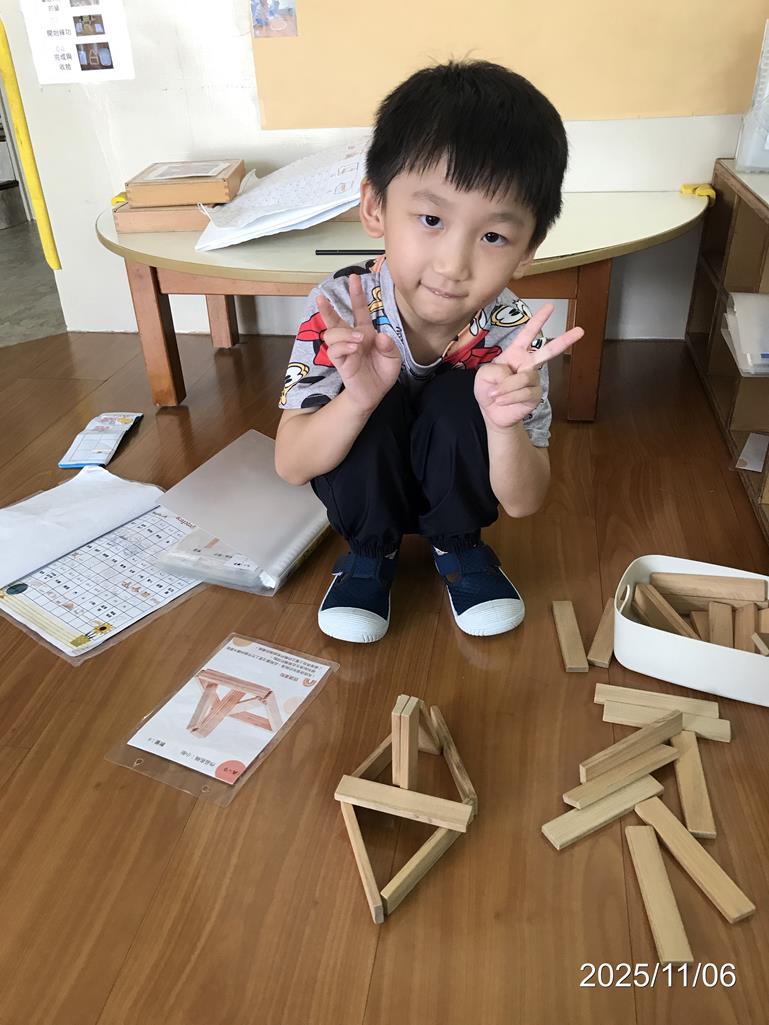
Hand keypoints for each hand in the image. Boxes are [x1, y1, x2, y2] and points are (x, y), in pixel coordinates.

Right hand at [316, 274, 401, 413]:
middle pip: (334, 319)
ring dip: (344, 333)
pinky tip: (354, 348)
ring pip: (332, 334)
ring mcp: (344, 350)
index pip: (359, 310)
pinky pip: (334, 350)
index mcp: (365, 332)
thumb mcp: (393, 357)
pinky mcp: (340, 362)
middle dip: (327, 308)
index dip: (356, 294)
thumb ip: (389, 346)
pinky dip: (343, 346)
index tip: (354, 278)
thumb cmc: (382, 372)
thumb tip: (380, 336)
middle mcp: (352, 338)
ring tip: (358, 340)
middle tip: (321, 297)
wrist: (376, 393)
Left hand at [474, 303, 583, 429]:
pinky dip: (508, 397)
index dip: (538, 320)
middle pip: (548, 351)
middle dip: (564, 340)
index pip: (528, 334)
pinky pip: (524, 393)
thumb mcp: (483, 375)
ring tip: (495, 394)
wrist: (492, 413)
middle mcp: (529, 364)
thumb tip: (513, 375)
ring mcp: (534, 380)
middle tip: (581, 330)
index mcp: (516, 353)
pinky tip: (500, 401)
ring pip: (524, 378)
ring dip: (506, 387)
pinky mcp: (535, 396)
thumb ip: (494, 369)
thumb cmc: (488, 389)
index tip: (551, 307)